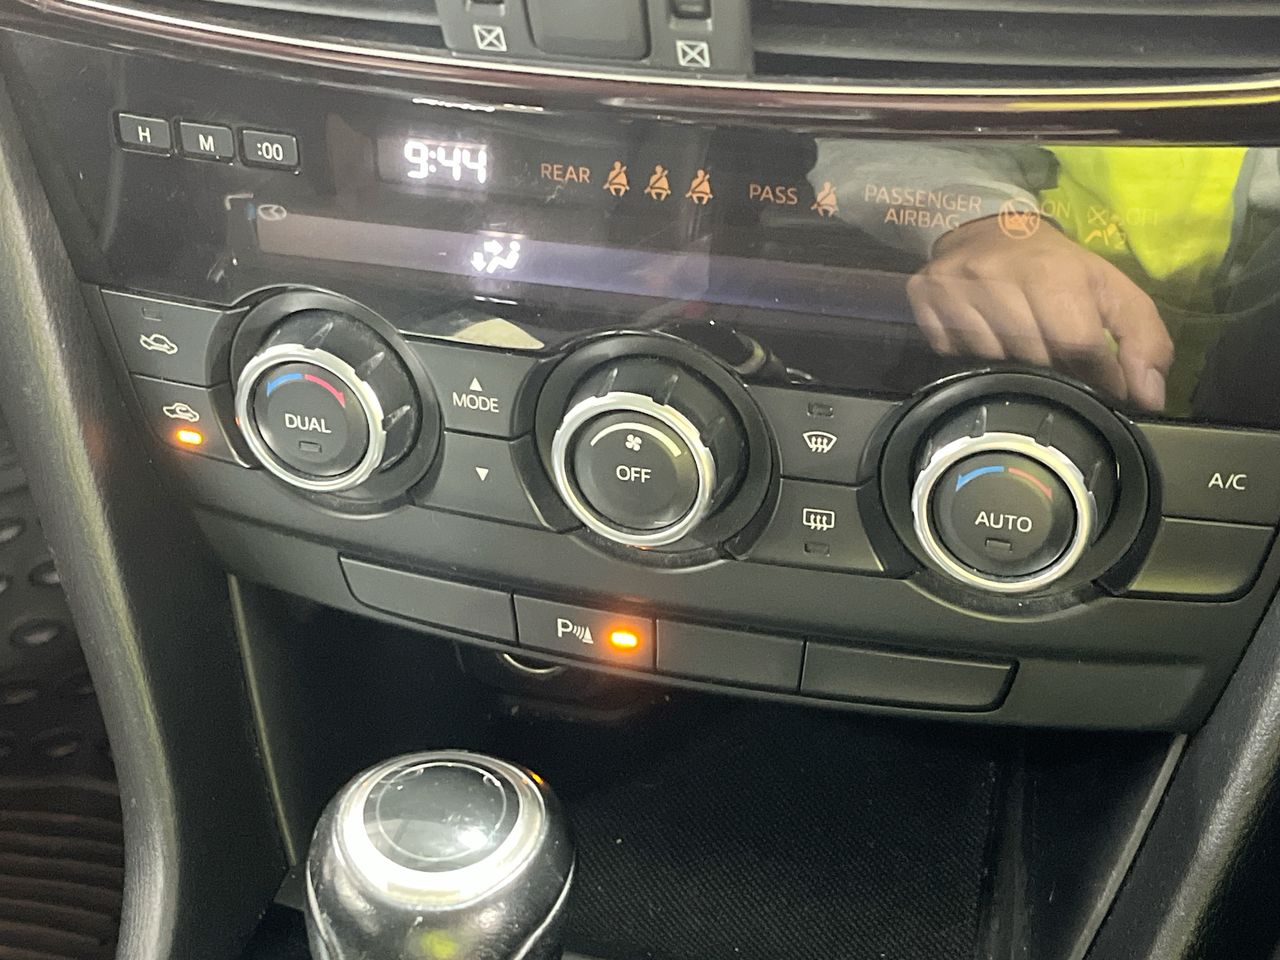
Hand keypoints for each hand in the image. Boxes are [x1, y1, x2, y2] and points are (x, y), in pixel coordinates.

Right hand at [907, 217, 1173, 410]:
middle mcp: (996, 276)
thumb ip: (1141, 339)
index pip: (1079, 346)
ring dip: (1012, 362)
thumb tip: (1148, 397)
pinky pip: (953, 351)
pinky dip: (972, 353)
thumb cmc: (1054, 265)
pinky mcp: (924, 299)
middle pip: (1033, 359)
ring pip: (991, 359)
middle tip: (1058, 357)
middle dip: (1054, 367)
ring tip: (1021, 341)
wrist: (986, 227)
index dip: (1098, 376)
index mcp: (1051, 271)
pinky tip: (985, 332)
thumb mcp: (1109, 288)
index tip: (1104, 386)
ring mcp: (954, 288)